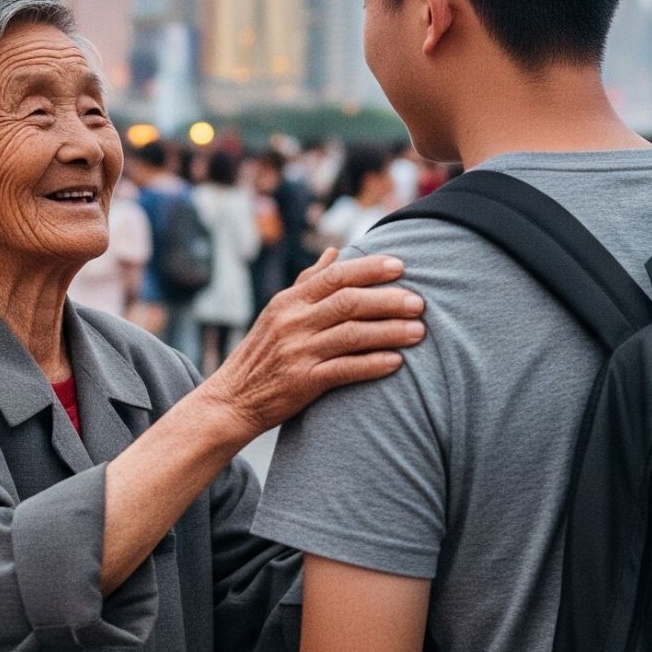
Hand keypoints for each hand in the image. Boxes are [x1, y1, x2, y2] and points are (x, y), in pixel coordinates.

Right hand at [196, 248, 422, 438]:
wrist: (232, 400)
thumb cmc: (262, 354)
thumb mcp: (277, 312)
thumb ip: (308, 282)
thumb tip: (335, 252)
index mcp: (289, 301)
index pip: (334, 276)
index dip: (369, 269)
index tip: (400, 266)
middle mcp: (293, 322)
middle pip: (348, 302)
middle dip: (387, 300)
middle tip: (419, 302)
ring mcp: (297, 352)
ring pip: (351, 334)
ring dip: (389, 331)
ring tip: (418, 332)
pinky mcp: (302, 382)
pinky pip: (344, 369)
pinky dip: (372, 364)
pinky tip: (396, 362)